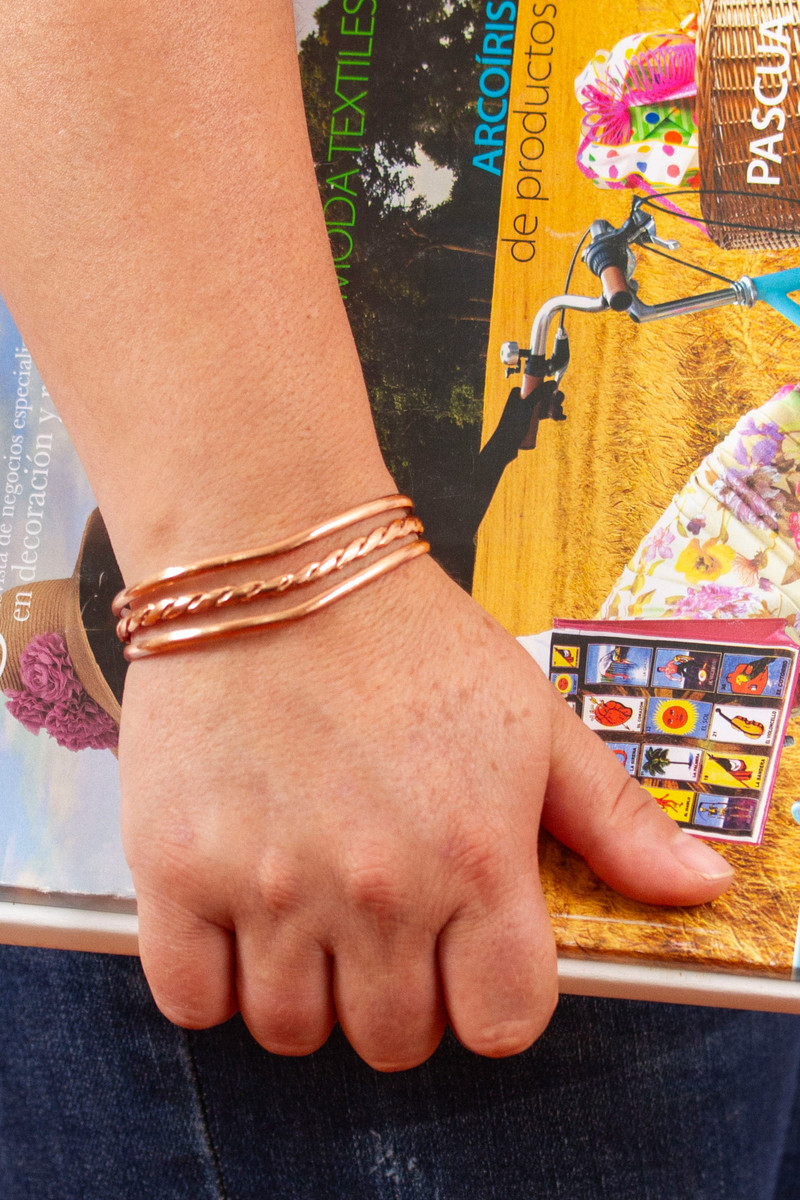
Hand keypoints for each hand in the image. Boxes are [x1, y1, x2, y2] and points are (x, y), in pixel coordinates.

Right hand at [120, 556, 733, 1070]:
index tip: (461, 954)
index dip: (486, 995)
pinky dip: (213, 980)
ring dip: (304, 991)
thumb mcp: (534, 719)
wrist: (276, 568)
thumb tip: (702, 888)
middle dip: (396, 995)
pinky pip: (190, 998)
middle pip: (394, 1040)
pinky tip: (235, 916)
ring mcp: (268, 886)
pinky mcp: (174, 870)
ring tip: (304, 908)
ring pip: (291, 1031)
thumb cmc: (412, 640)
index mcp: (477, 861)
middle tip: (377, 919)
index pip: (502, 1024)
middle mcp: (377, 892)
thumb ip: (616, 819)